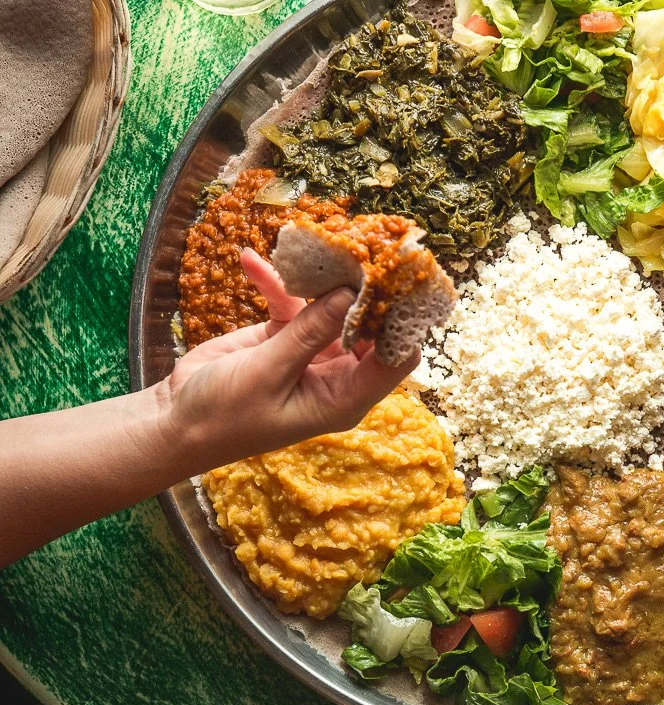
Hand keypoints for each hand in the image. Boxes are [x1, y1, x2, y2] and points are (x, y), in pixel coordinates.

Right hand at [160, 249, 416, 467]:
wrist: (177, 420)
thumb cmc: (225, 415)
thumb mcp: (268, 373)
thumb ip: (309, 333)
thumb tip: (352, 295)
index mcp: (344, 397)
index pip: (394, 360)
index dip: (402, 324)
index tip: (399, 285)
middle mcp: (337, 374)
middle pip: (369, 327)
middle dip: (368, 291)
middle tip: (367, 249)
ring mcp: (311, 352)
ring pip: (331, 308)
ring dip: (324, 278)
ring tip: (322, 242)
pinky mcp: (283, 335)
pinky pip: (290, 302)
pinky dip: (275, 282)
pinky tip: (250, 260)